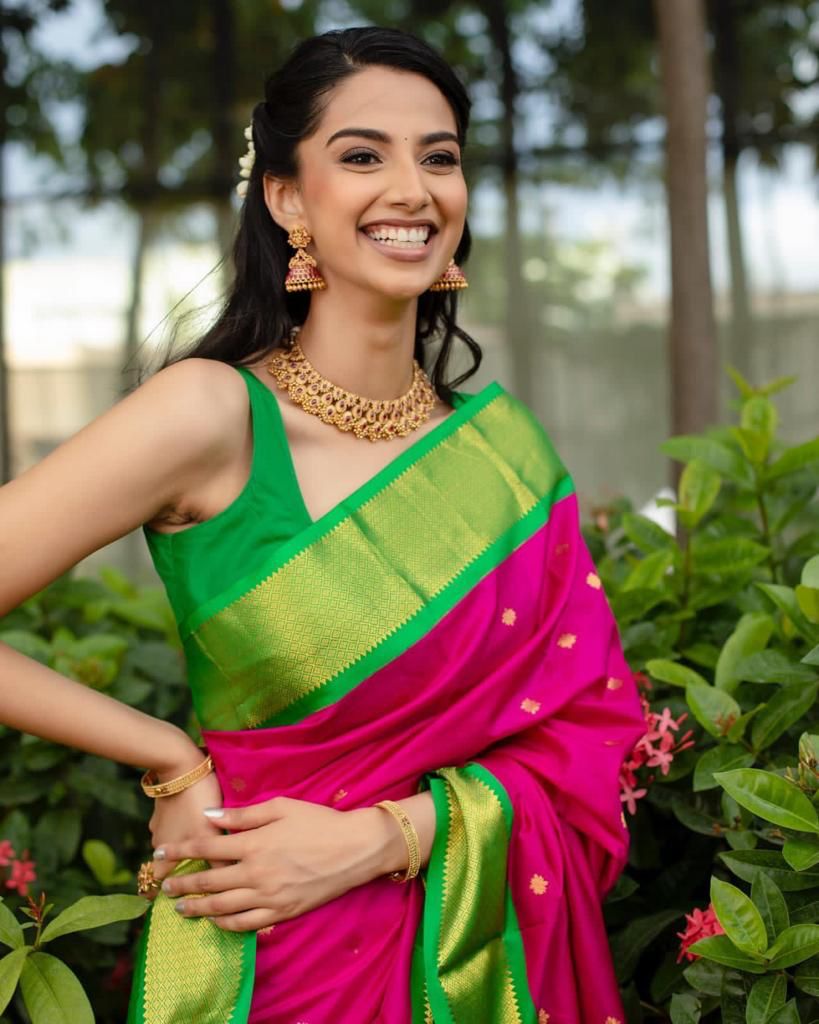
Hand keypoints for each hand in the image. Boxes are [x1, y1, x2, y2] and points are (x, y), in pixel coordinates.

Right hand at [144, 756, 226, 897]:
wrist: (181, 765)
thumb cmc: (198, 801)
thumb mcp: (211, 833)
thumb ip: (218, 861)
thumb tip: (229, 881)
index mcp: (168, 854)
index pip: (157, 884)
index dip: (164, 894)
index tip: (173, 901)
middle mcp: (159, 843)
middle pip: (162, 867)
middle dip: (174, 874)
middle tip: (188, 880)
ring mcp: (160, 825)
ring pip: (168, 846)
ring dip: (179, 851)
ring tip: (198, 853)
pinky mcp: (164, 808)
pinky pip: (172, 827)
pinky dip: (181, 830)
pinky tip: (195, 825)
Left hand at [154, 797, 393, 931]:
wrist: (354, 849)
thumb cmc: (318, 822)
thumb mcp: (281, 807)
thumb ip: (242, 816)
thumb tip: (210, 817)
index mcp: (255, 844)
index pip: (207, 848)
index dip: (180, 851)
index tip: (161, 853)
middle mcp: (257, 874)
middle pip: (209, 882)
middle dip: (182, 884)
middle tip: (164, 887)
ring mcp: (269, 897)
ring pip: (222, 907)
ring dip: (197, 908)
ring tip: (180, 908)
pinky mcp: (282, 913)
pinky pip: (245, 925)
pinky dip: (225, 924)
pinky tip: (214, 919)